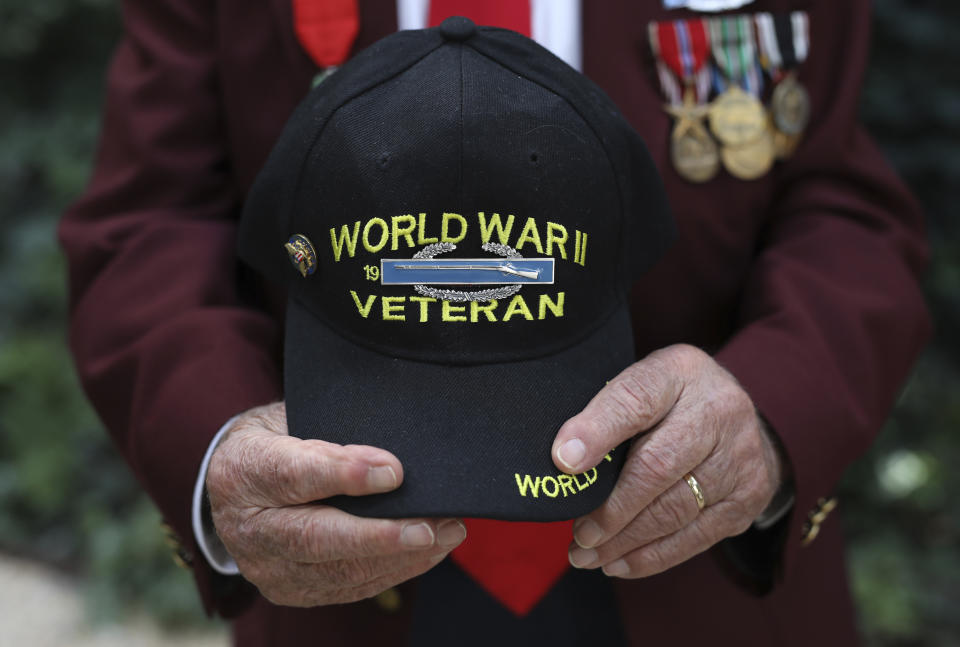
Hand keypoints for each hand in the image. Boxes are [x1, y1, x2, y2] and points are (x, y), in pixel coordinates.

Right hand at [206, 402, 465, 605]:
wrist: (237, 484)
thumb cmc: (277, 439)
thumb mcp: (292, 416)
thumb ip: (333, 431)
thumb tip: (393, 455)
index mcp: (243, 469)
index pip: (292, 474)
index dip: (343, 474)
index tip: (394, 472)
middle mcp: (248, 527)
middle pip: (315, 537)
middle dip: (378, 536)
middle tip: (428, 527)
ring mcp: (268, 566)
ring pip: (338, 570)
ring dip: (399, 556)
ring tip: (447, 533)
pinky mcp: (291, 590)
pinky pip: (349, 586)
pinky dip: (394, 569)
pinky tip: (428, 551)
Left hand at [552, 344, 782, 577]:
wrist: (731, 413)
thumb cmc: (668, 400)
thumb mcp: (638, 385)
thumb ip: (604, 413)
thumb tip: (565, 459)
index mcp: (680, 371)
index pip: (635, 399)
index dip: (597, 432)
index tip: (562, 462)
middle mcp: (719, 410)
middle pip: (658, 466)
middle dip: (611, 508)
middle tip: (578, 535)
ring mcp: (741, 456)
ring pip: (676, 509)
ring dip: (625, 541)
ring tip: (587, 556)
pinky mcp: (748, 496)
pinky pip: (696, 535)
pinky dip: (652, 555)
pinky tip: (619, 563)